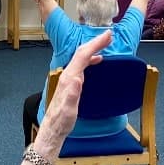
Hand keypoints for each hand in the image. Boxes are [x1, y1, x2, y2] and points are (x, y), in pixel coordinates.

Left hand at [34, 31, 109, 158]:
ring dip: (93, 48)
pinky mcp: (71, 83)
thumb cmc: (61, 121)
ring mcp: (68, 78)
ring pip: (81, 58)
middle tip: (109, 35)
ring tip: (105, 43)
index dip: (95, 44)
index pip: (83, 56)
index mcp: (69, 79)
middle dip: (95, 42)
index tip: (107, 36)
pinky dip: (90, 58)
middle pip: (82, 53)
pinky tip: (97, 60)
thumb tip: (77, 79)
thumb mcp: (68, 110)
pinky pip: (82, 65)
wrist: (53, 129)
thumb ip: (72, 94)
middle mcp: (67, 75)